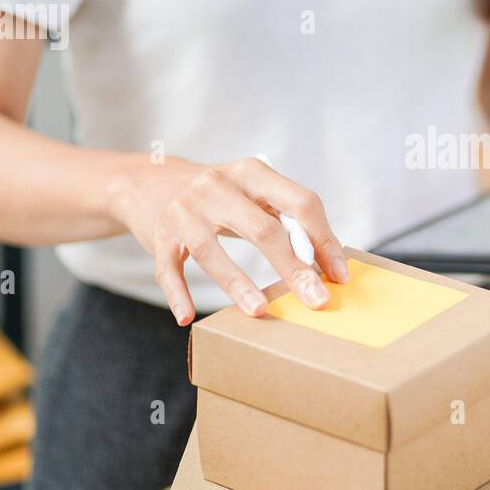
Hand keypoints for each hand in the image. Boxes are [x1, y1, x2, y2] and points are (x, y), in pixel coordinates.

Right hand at [106, 156, 347, 324]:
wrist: (149, 182)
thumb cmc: (219, 195)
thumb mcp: (252, 192)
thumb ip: (286, 217)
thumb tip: (327, 262)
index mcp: (251, 172)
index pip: (300, 202)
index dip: (323, 240)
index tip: (339, 276)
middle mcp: (217, 186)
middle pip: (263, 229)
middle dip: (294, 268)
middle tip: (316, 301)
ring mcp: (184, 210)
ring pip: (211, 250)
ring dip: (237, 284)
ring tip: (260, 310)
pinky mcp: (159, 234)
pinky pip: (168, 269)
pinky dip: (177, 294)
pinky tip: (187, 317)